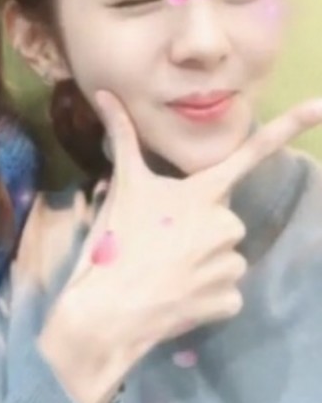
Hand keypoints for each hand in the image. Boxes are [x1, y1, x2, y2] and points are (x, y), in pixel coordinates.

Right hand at [40, 90, 321, 402]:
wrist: (108, 310)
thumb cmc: (116, 241)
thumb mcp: (121, 186)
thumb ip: (121, 135)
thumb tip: (102, 93)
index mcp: (203, 193)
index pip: (249, 153)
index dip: (287, 127)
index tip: (321, 107)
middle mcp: (226, 224)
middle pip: (223, 217)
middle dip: (198, 226)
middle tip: (159, 239)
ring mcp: (231, 266)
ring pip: (224, 254)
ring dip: (202, 260)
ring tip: (164, 268)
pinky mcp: (230, 302)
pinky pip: (225, 290)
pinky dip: (205, 292)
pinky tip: (176, 294)